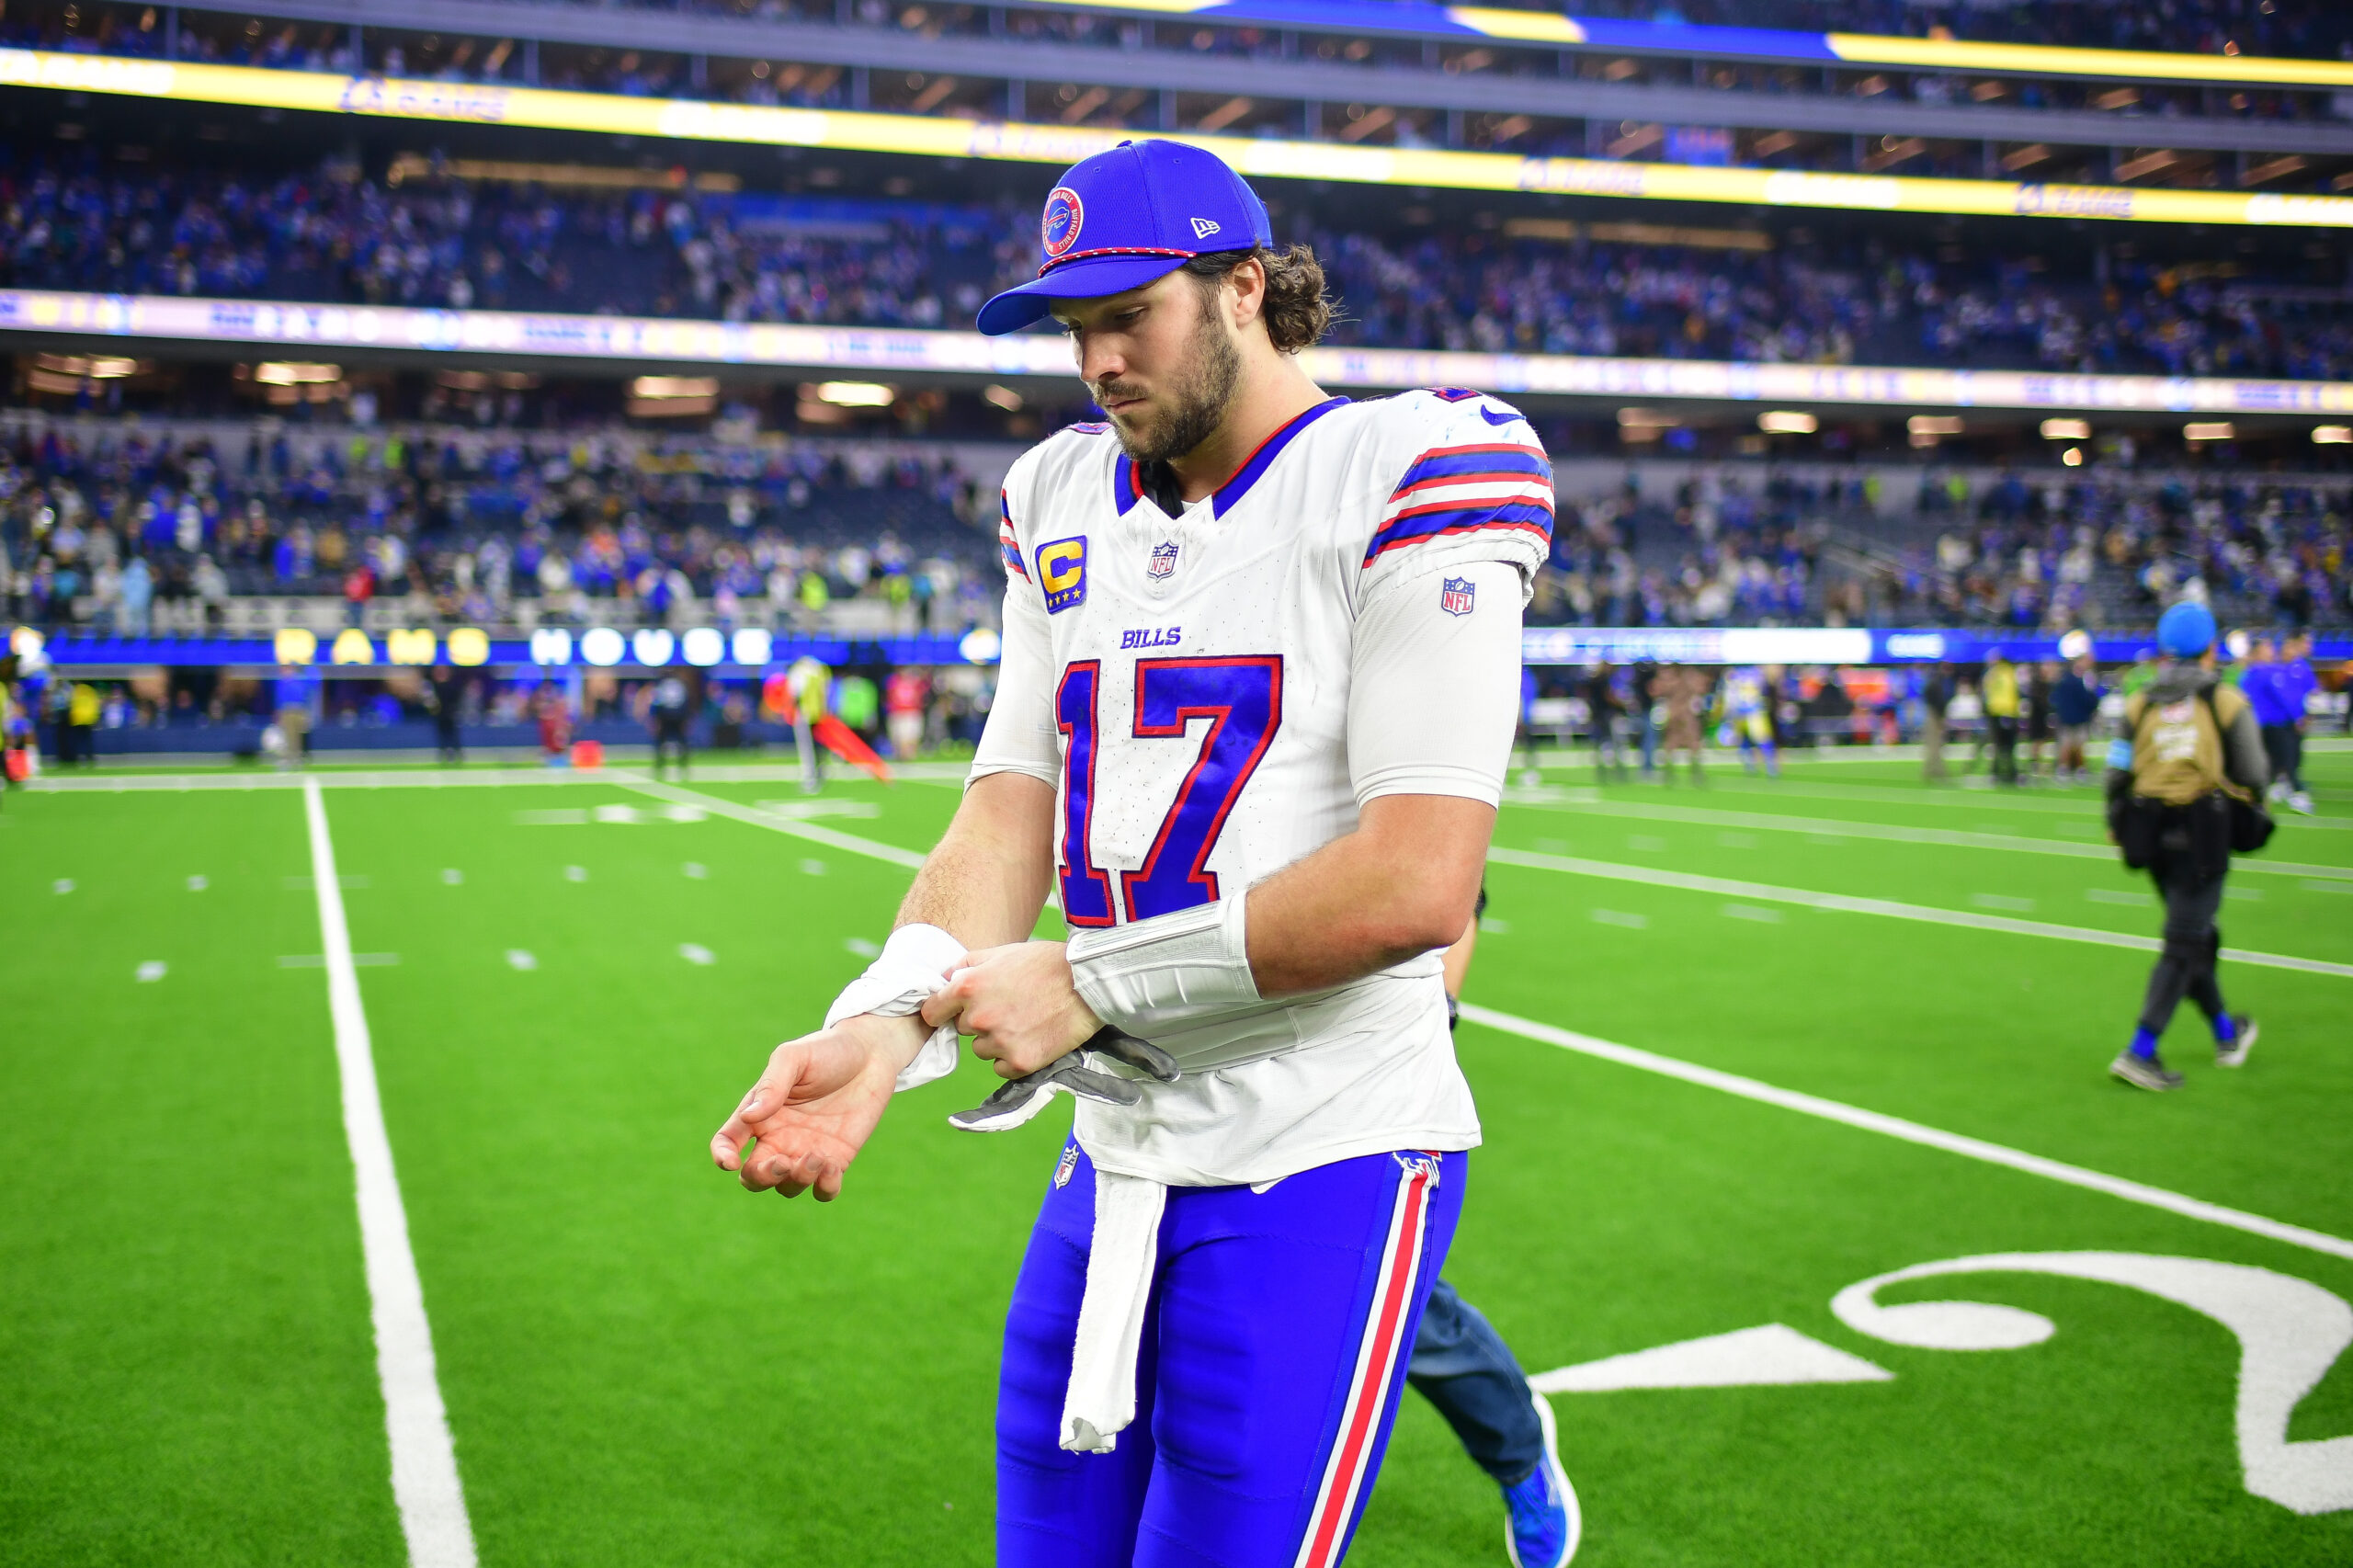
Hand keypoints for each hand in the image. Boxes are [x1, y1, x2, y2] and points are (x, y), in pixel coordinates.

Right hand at [709, 1012, 925, 1201]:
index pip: (727, 1141)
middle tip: (782, 1162)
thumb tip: (749, 1117)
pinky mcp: (836, 1160)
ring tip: (816, 1157)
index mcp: (759, 1113)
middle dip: (761, 1178)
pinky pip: (823, 1191)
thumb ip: (771, 1085)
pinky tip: (832, 1167)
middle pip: (753, 1176)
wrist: (871, 1054)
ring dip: (795, 1182)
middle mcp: (778, 1137)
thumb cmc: (826, 1051)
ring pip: (787, 1188)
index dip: (721, 1156)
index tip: (730, 1162)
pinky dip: (824, 1188)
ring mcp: (806, 1151)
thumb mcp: (794, 1058)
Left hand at [921, 940, 1100, 1079]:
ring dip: (996, 1040)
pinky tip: (1032, 1037)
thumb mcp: (1001, 952)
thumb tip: (945, 980)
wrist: (1089, 983)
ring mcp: (999, 1043)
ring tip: (1025, 1020)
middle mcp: (978, 1018)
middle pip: (962, 1030)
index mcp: (968, 988)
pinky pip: (1001, 1067)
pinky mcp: (1020, 1063)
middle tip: (1008, 1006)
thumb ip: (966, 966)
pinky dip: (1012, 1057)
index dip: (941, 1011)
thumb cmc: (1045, 963)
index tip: (951, 1012)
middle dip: (977, 1020)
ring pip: (982, 1049)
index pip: (932, 1013)